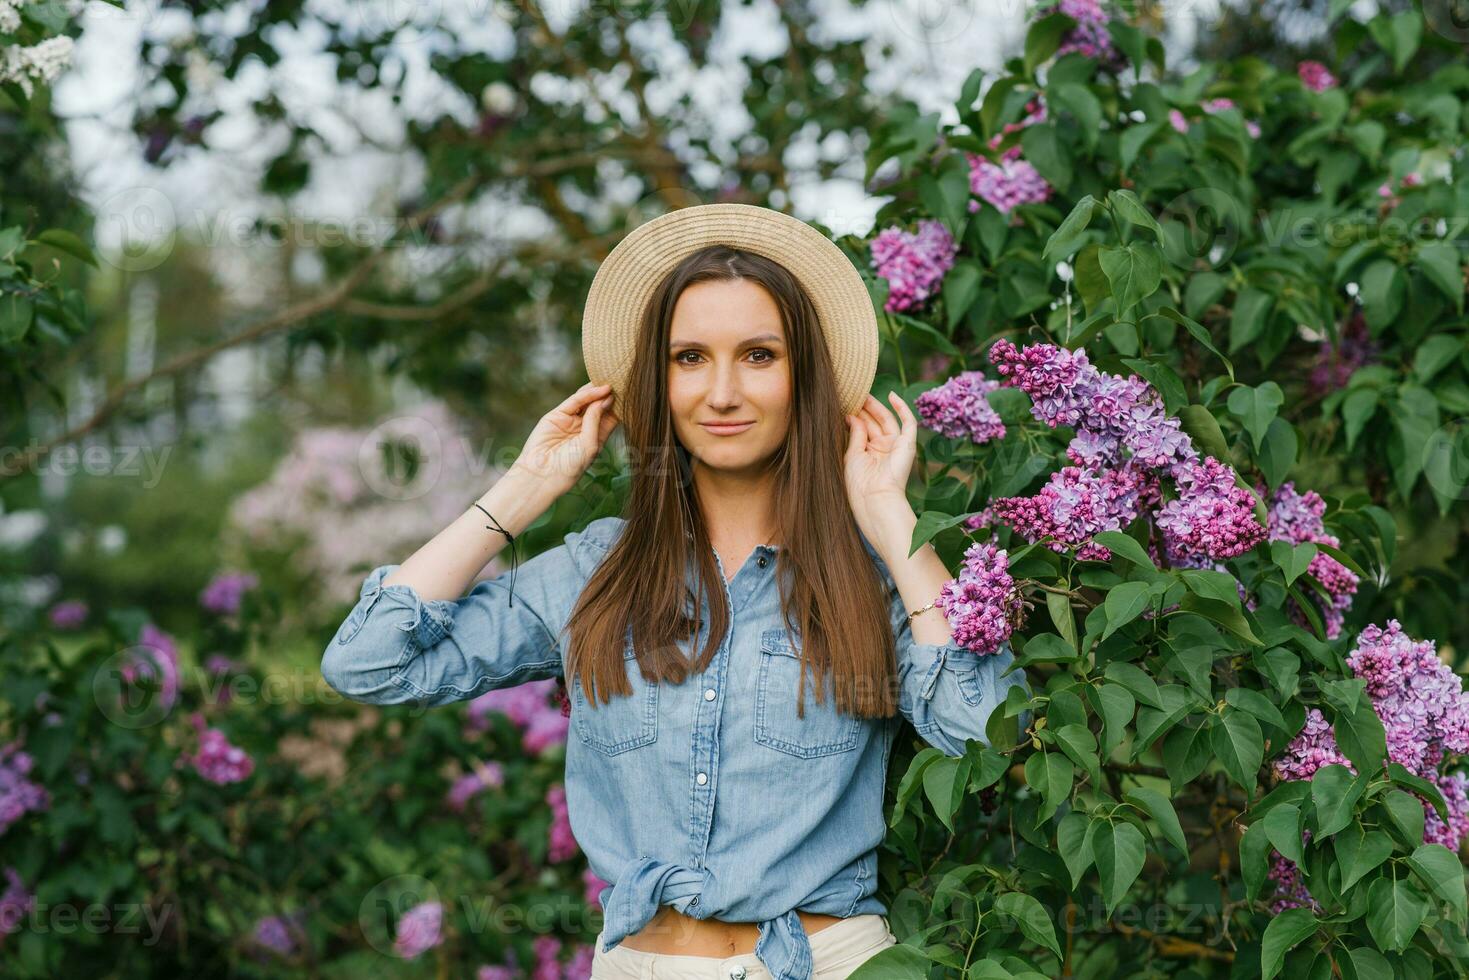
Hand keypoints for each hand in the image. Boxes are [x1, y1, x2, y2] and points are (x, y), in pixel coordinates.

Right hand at [509, 382, 619, 495]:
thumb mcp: (589, 445)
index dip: (619, 406)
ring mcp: (570, 421)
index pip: (611, 418)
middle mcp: (584, 428)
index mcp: (596, 438)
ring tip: (612, 381)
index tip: (631, 395)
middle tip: (623, 382)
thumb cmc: (569, 466)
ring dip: (599, 391)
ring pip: (587, 401)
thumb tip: (605, 398)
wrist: (542, 474)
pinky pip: (574, 401)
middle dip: (609, 396)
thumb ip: (596, 421)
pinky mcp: (557, 415)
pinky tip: (600, 389)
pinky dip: (587, 394)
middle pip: (599, 407)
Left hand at [843, 391, 917, 539]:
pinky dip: (902, 408)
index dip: (855, 415)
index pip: (862, 429)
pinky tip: (891, 395)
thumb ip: (855, 434)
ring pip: (887, 420)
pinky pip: (908, 423)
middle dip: (864, 408)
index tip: (842, 403)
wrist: (875, 498)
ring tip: (863, 392)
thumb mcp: (852, 455)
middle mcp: (883, 448)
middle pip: (874, 422)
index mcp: (869, 453)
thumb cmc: (860, 482)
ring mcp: (896, 445)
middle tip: (852, 393)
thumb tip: (853, 415)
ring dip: (876, 406)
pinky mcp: (908, 444)